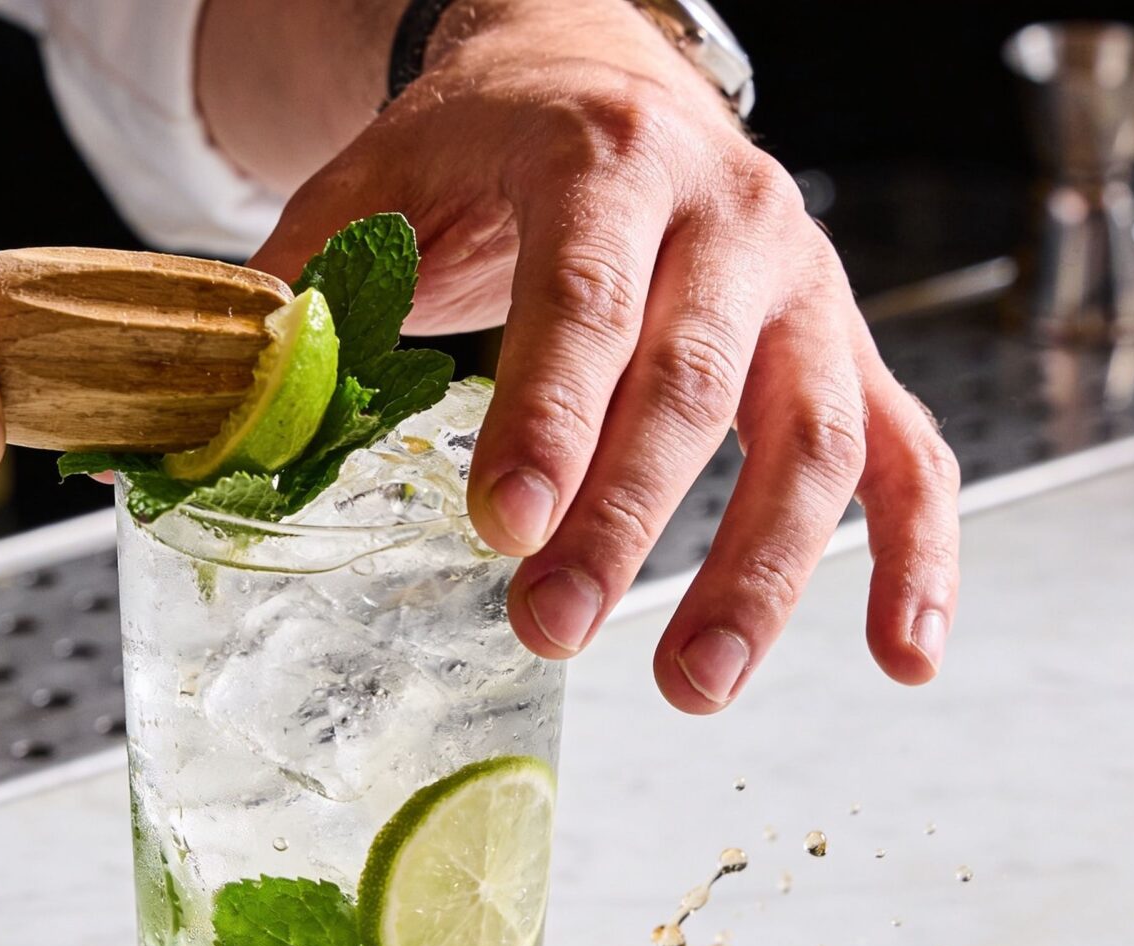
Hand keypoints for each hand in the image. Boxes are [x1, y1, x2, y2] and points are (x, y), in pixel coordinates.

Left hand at [244, 0, 958, 711]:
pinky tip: (900, 659)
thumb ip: (303, 289)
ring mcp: (804, 283)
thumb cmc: (477, 146)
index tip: (505, 526)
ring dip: (766, 570)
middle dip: (627, 519)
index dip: (549, 416)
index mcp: (605, 157)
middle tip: (549, 629)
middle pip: (698, 381)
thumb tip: (216, 414)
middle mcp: (729, 213)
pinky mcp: (844, 344)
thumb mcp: (377, 182)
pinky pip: (909, 451)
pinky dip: (917, 557)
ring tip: (692, 688)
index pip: (585, 295)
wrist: (595, 70)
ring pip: (816, 432)